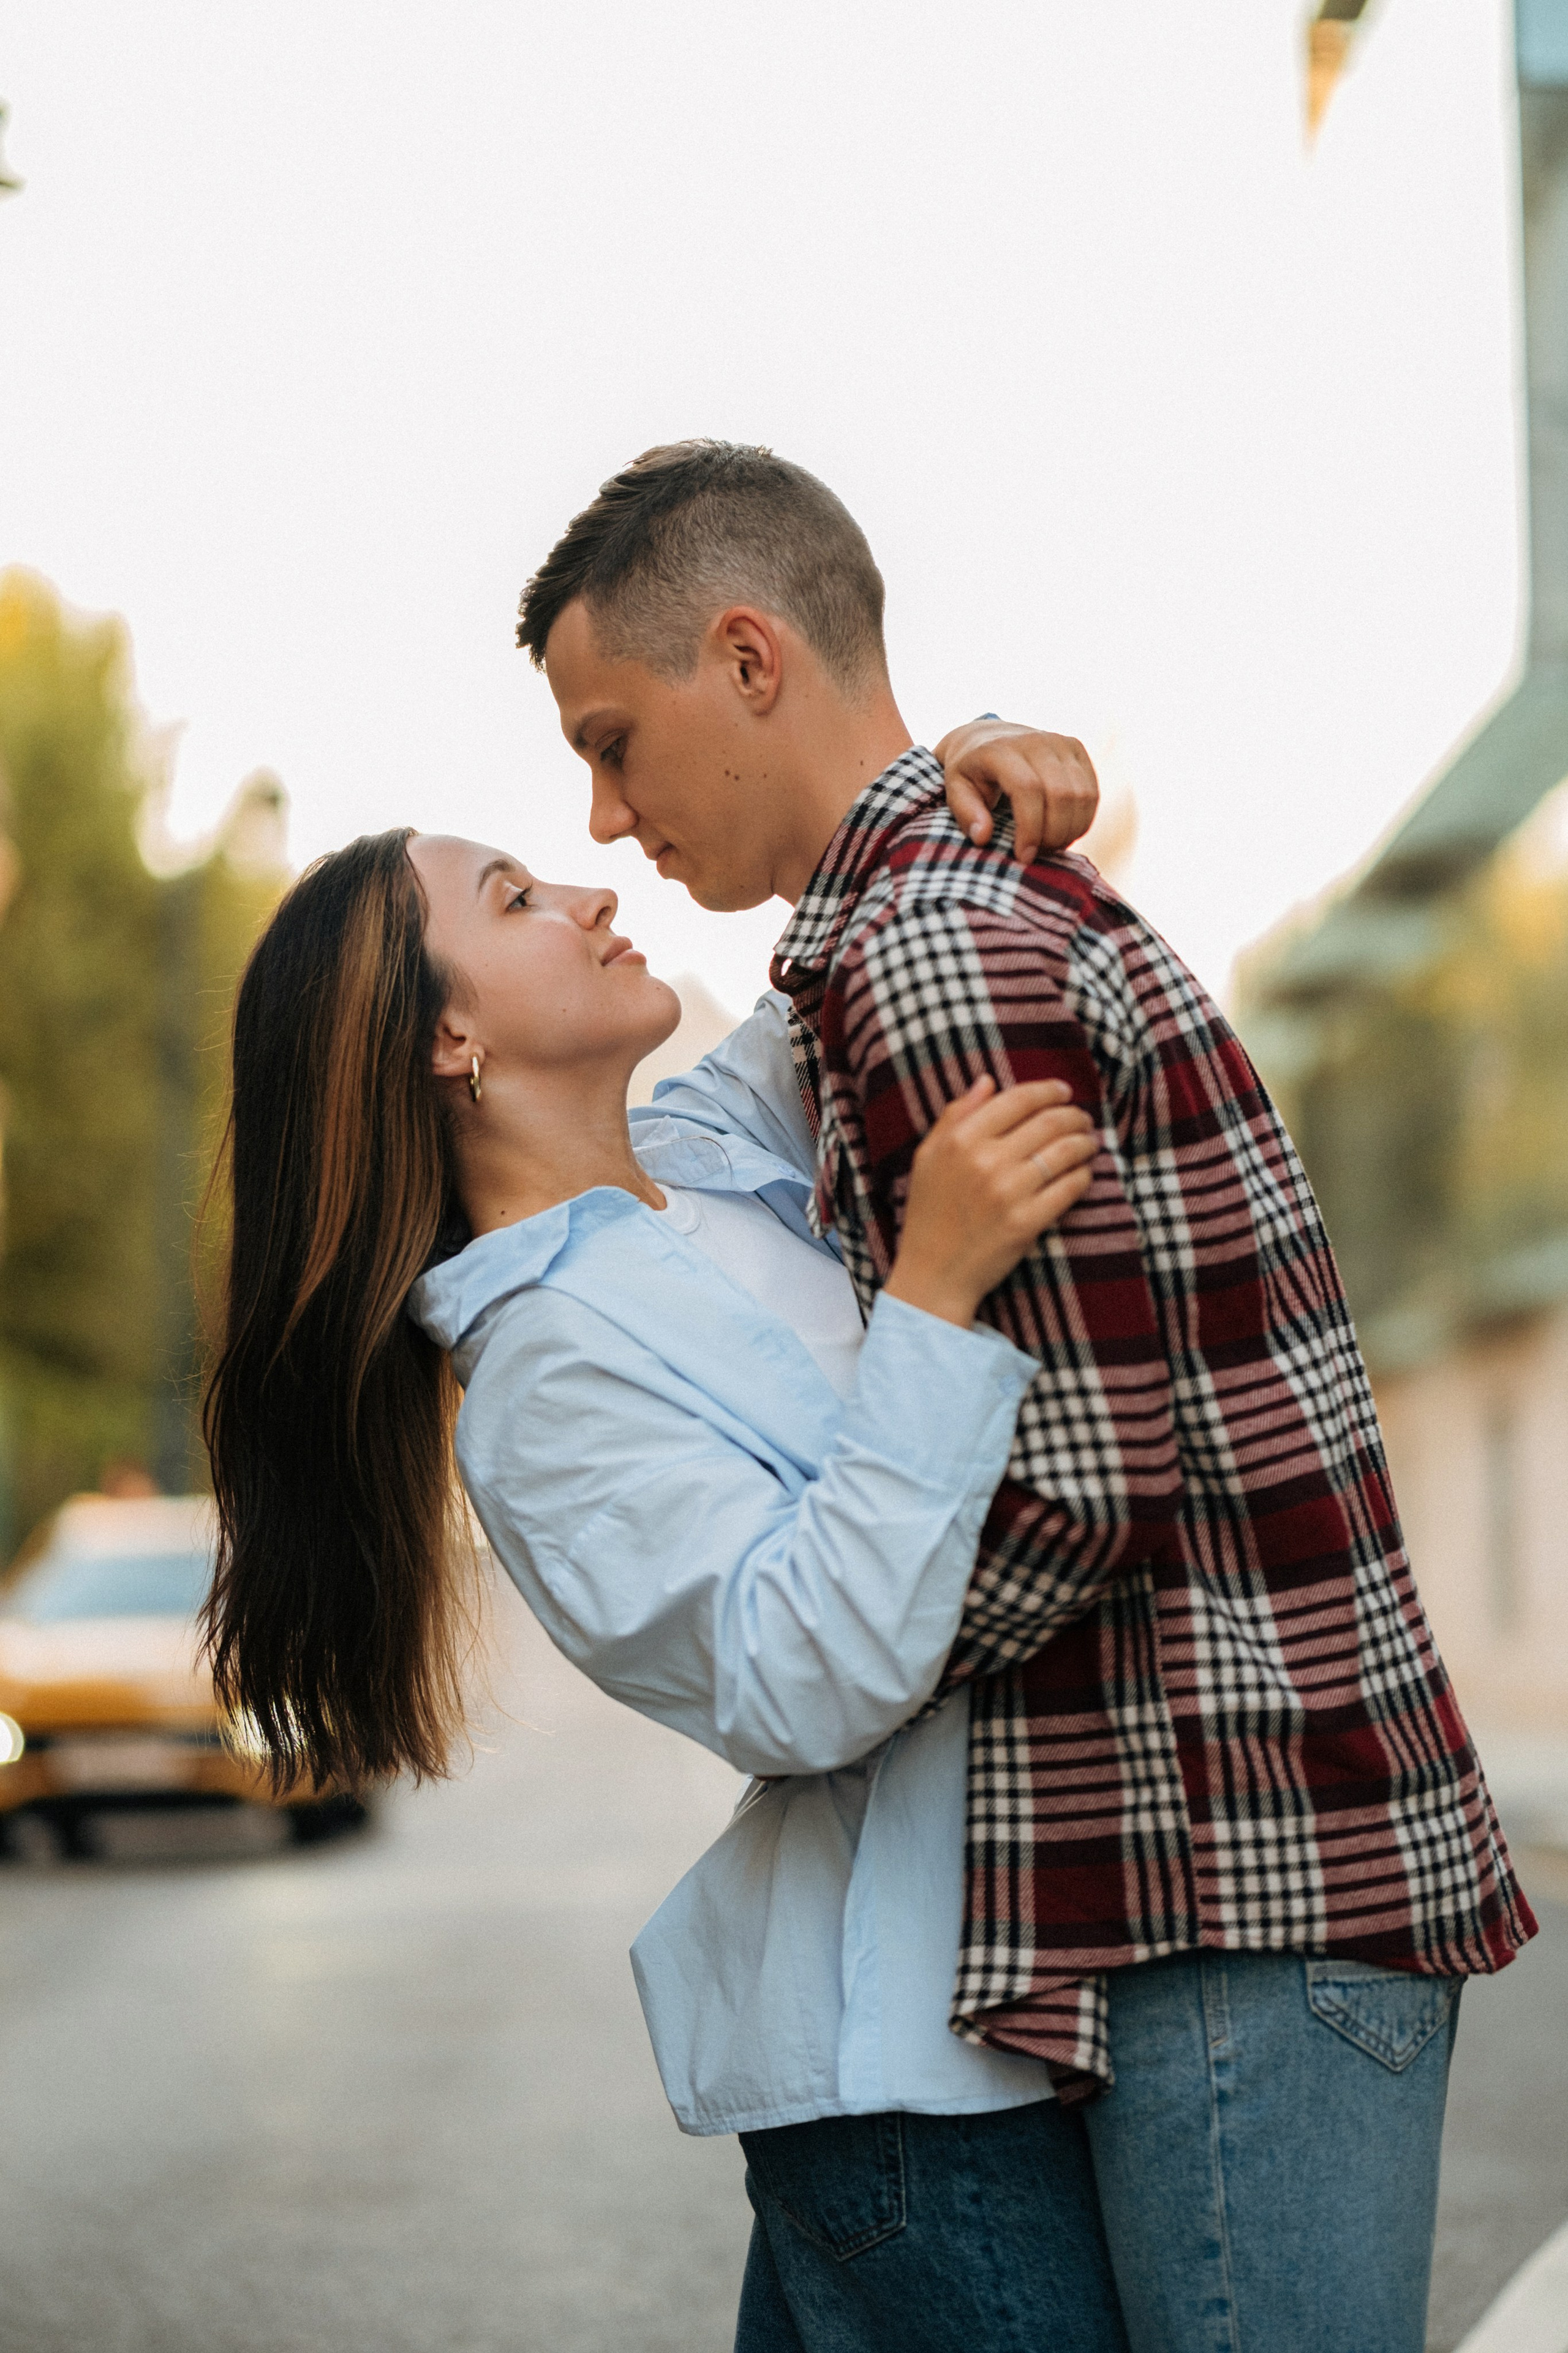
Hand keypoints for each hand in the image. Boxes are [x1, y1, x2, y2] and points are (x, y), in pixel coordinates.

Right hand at [884, 1077, 1097, 1328]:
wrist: (933, 1274)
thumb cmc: (929, 1214)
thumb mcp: (928, 1157)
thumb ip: (955, 1115)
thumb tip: (987, 1081)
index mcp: (960, 1139)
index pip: (1017, 1099)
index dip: (1048, 1090)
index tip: (1063, 1091)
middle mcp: (985, 1161)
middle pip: (1049, 1122)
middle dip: (1074, 1115)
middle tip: (1083, 1118)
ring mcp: (1009, 1192)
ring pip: (1066, 1151)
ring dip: (1085, 1142)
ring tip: (1089, 1142)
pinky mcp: (1028, 1222)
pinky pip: (1070, 1187)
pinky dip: (1084, 1175)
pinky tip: (1083, 1173)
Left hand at [935, 719, 1098, 865]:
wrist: (987, 737)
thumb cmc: (970, 772)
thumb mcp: (956, 790)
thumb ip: (966, 814)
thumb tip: (983, 837)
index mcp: (1000, 749)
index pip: (1028, 789)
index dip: (1031, 828)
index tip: (1024, 856)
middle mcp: (1034, 740)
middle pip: (1060, 795)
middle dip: (1053, 834)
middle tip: (1038, 854)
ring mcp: (1060, 741)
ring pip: (1081, 795)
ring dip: (1071, 830)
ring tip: (1049, 845)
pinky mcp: (1076, 748)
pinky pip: (1092, 791)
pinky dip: (1082, 819)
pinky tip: (1064, 832)